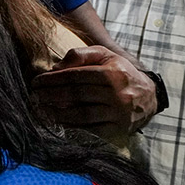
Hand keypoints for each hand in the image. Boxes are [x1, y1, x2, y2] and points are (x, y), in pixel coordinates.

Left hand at [30, 46, 157, 134]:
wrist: (150, 96)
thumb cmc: (120, 73)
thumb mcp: (105, 56)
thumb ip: (81, 54)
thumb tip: (56, 67)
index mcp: (113, 73)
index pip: (75, 76)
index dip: (52, 80)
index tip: (36, 82)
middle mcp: (118, 94)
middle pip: (76, 95)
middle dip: (50, 95)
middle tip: (34, 96)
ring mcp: (120, 114)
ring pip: (81, 115)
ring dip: (57, 113)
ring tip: (41, 109)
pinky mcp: (119, 130)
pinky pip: (90, 130)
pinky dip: (72, 127)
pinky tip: (58, 122)